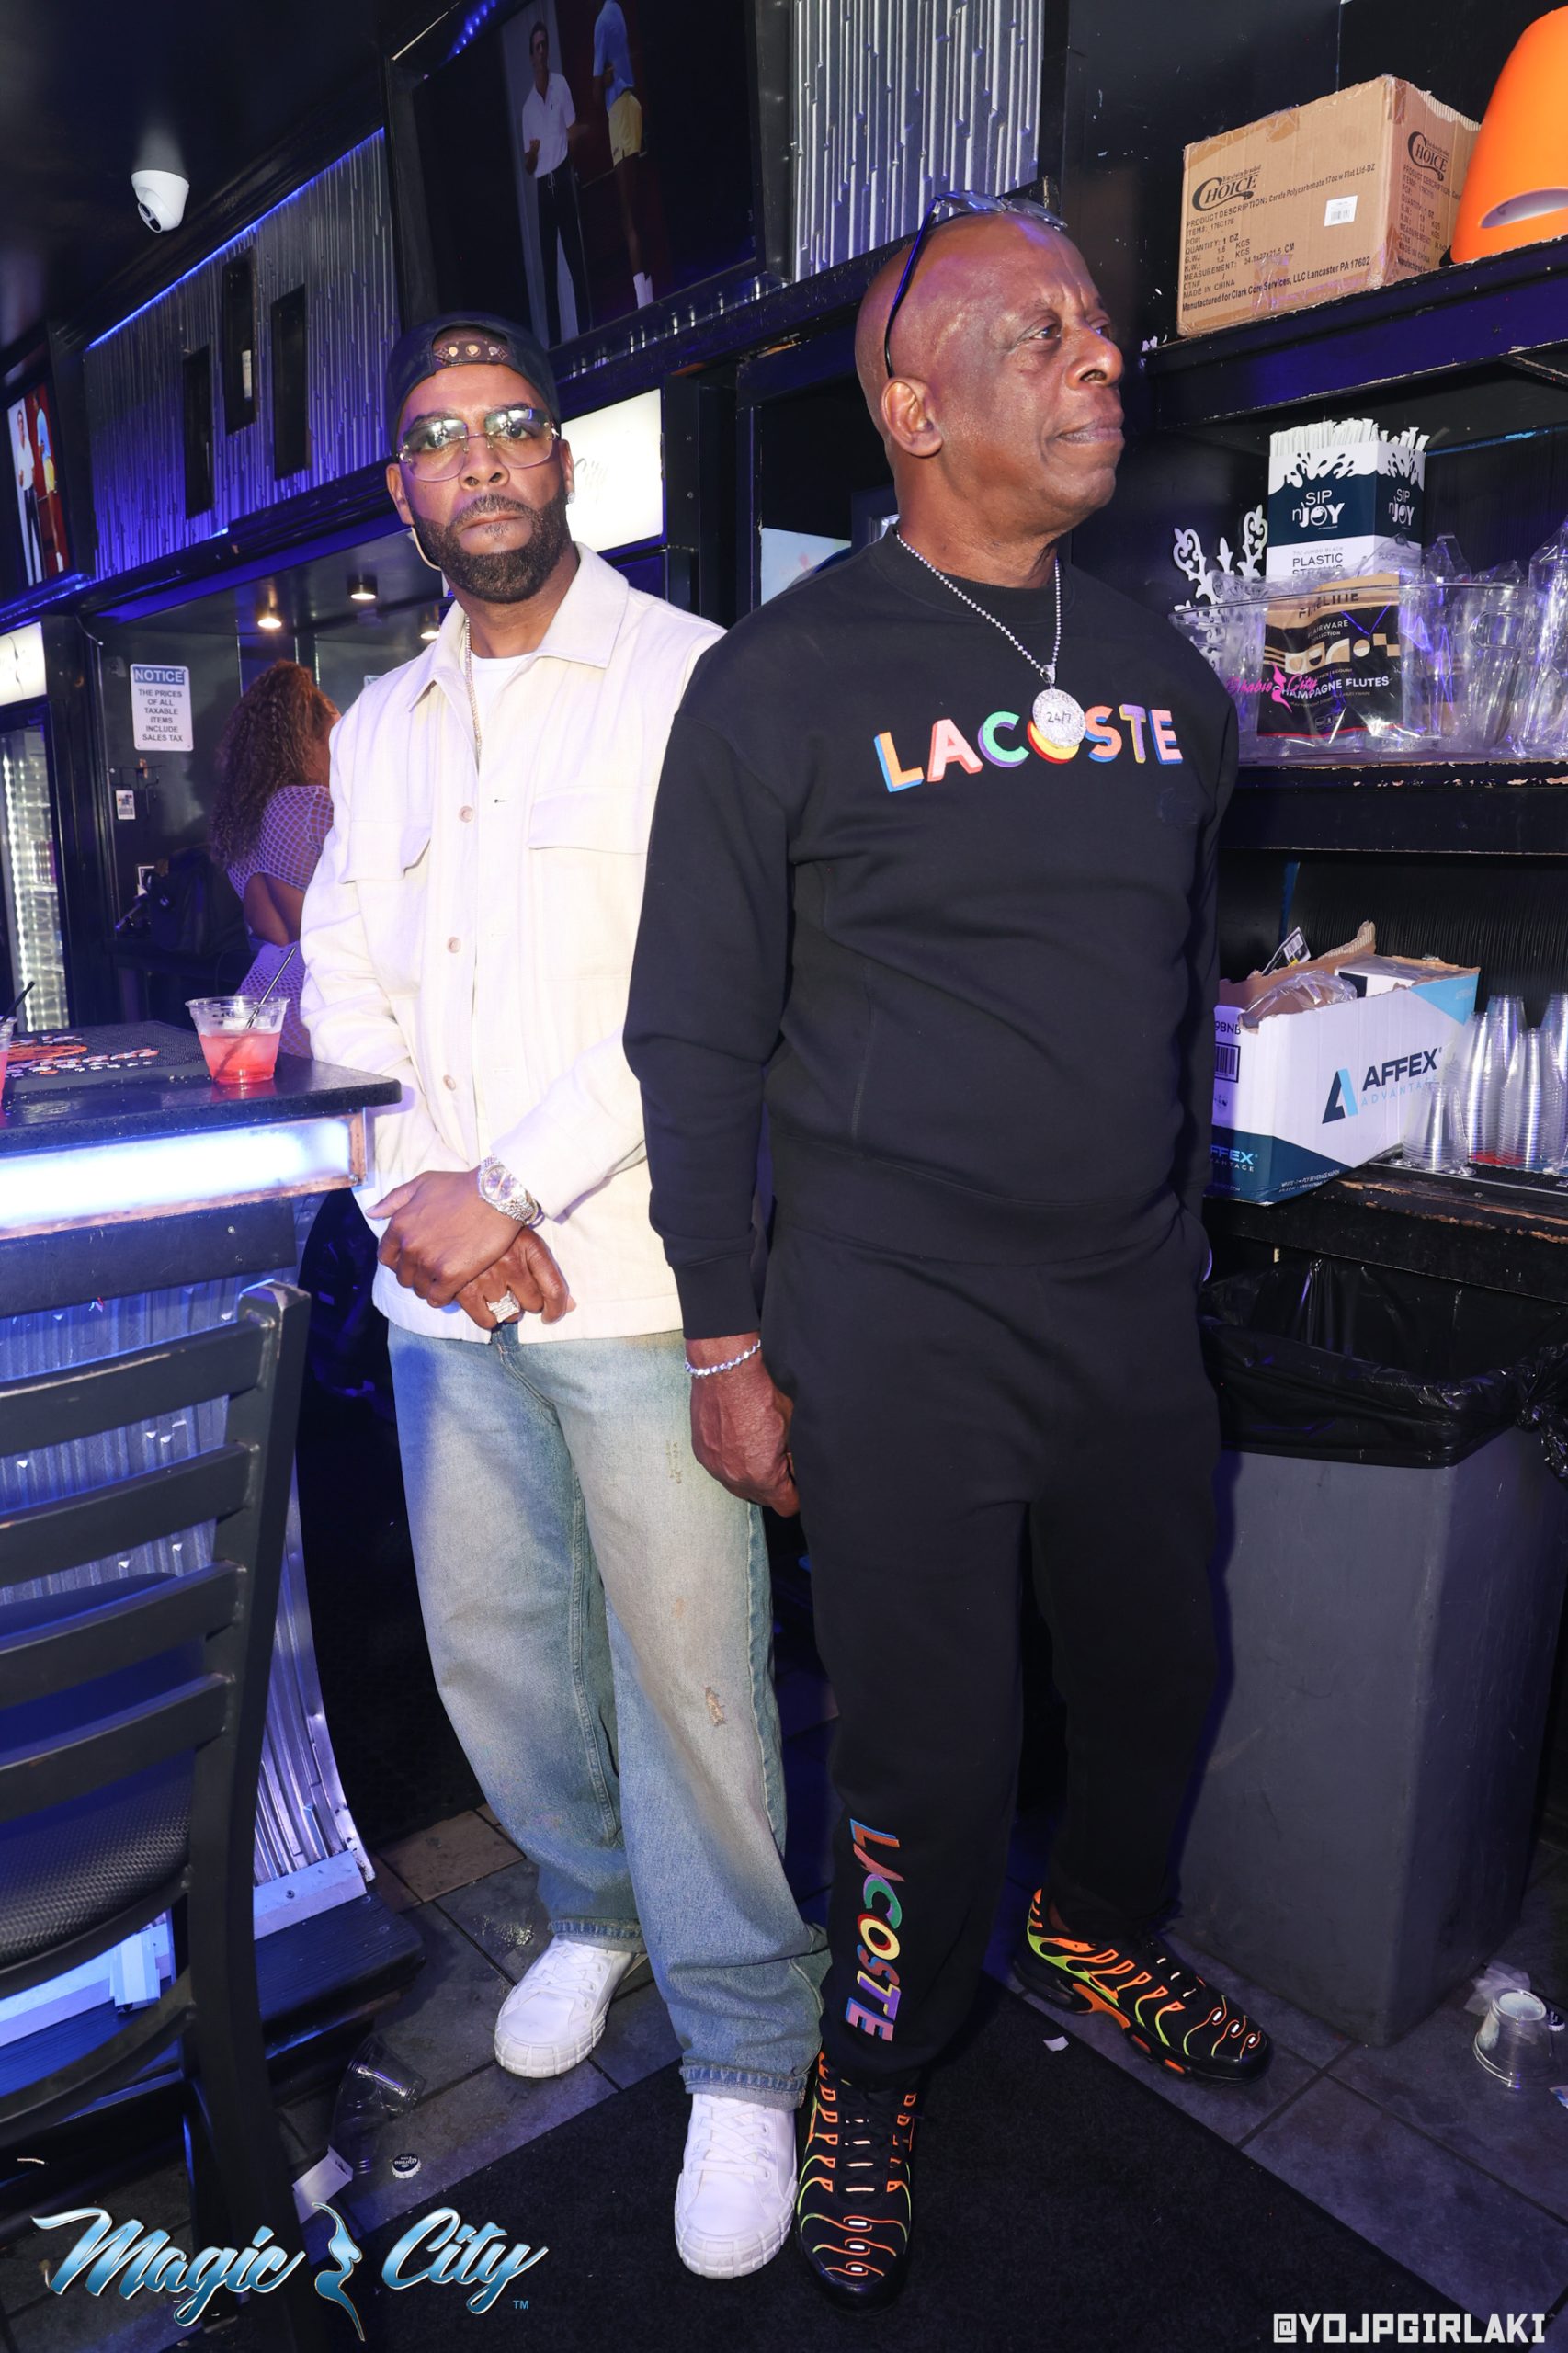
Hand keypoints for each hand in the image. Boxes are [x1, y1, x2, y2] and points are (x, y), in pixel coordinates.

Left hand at [368, 1169, 538, 1309]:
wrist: (495, 1196)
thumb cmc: (461, 1187)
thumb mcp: (422, 1183)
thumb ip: (394, 1200)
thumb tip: (371, 1213)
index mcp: (400, 1225)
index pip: (386, 1257)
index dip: (398, 1261)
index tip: (412, 1260)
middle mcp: (410, 1246)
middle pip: (403, 1276)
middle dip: (415, 1275)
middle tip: (431, 1271)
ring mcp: (429, 1262)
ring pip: (419, 1289)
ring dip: (429, 1287)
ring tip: (443, 1280)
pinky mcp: (451, 1275)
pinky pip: (437, 1298)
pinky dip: (442, 1297)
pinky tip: (451, 1290)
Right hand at [455, 1229, 573, 1329]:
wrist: (461, 1215)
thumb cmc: (497, 1232)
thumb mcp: (526, 1241)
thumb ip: (549, 1273)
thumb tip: (570, 1307)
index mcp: (529, 1246)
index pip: (554, 1288)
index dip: (556, 1309)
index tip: (551, 1316)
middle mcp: (510, 1260)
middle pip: (532, 1303)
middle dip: (526, 1302)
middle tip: (514, 1290)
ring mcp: (486, 1274)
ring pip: (509, 1313)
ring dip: (505, 1309)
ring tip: (496, 1292)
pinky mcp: (463, 1288)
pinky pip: (485, 1319)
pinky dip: (487, 1318)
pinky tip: (483, 1303)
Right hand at [686, 1334, 797, 1515]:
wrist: (727, 1373)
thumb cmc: (760, 1395)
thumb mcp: (791, 1426)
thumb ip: (794, 1455)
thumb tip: (797, 1468)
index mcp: (763, 1475)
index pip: (786, 1506)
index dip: (796, 1496)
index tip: (798, 1485)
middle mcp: (736, 1478)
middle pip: (761, 1500)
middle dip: (774, 1486)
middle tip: (780, 1464)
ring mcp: (715, 1467)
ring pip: (739, 1487)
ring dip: (751, 1477)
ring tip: (758, 1452)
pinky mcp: (702, 1454)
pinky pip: (721, 1471)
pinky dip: (732, 1463)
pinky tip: (739, 1443)